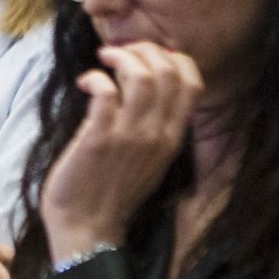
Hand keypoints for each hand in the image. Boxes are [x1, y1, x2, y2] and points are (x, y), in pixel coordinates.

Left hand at [37, 41, 200, 261]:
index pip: (193, 83)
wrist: (87, 228)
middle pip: (169, 71)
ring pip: (142, 77)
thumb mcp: (148, 158)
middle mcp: (157, 135)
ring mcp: (130, 137)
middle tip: (119, 54)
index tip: (147, 57)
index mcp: (172, 137)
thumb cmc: (110, 190)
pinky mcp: (99, 139)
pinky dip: (95, 78)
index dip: (173, 58)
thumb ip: (155, 126)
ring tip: (103, 61)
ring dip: (120, 58)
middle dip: (143, 50)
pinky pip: (106, 92)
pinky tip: (85, 83)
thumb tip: (145, 84)